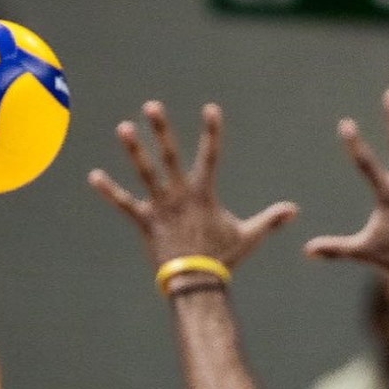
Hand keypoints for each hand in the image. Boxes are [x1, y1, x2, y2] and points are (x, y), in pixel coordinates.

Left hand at [89, 101, 296, 278]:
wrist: (196, 283)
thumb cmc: (223, 259)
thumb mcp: (248, 236)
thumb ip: (269, 219)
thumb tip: (294, 210)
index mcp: (204, 193)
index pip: (210, 155)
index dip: (211, 131)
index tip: (210, 109)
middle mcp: (180, 194)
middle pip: (169, 155)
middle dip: (161, 130)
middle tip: (151, 106)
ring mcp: (161, 207)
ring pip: (145, 173)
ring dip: (133, 150)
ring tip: (123, 127)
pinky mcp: (146, 223)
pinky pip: (125, 204)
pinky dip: (109, 191)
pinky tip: (94, 176)